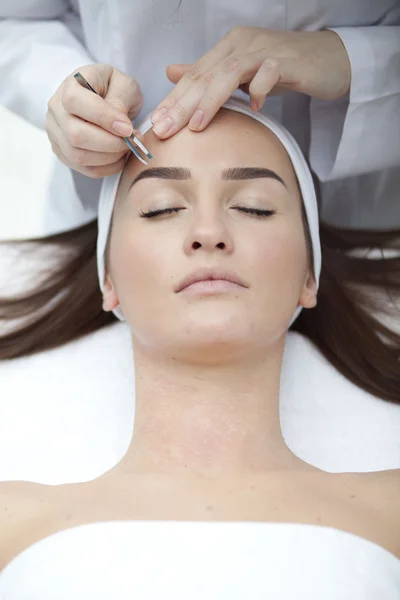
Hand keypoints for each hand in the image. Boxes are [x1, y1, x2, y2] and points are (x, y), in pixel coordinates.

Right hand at [46, 63, 144, 177]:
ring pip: (78, 155)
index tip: (127, 128)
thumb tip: (120, 127)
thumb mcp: (123, 84)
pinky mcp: (63, 152)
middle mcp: (56, 109)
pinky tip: (119, 158)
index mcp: (70, 84)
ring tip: (126, 148)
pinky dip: (106, 168)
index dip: (103, 117)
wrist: (104, 98)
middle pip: (75, 134)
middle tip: (131, 141)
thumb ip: (120, 100)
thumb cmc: (113, 88)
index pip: (75, 101)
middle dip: (110, 143)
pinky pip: (83, 168)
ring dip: (109, 157)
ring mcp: (56, 132)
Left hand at [150, 27, 350, 138]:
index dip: (173, 99)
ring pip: (230, 72)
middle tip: (164, 129)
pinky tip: (254, 108)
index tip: (156, 124)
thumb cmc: (283, 67)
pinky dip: (259, 89)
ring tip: (197, 126)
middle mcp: (242, 44)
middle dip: (181, 104)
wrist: (329, 58)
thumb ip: (209, 74)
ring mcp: (266, 50)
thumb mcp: (241, 72)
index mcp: (228, 47)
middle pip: (206, 75)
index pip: (194, 75)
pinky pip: (269, 72)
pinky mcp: (290, 61)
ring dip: (211, 100)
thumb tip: (172, 72)